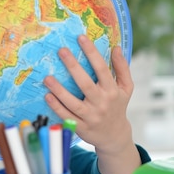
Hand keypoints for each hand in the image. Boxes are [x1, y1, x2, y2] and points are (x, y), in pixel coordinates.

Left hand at [43, 35, 140, 173]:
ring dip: (59, 90)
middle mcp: (102, 103)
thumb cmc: (117, 106)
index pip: (102, 68)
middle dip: (73, 66)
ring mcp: (90, 116)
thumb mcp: (126, 88)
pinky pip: (66, 116)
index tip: (81, 38)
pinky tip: (47, 96)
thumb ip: (122, 68)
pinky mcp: (80, 127)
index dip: (92, 52)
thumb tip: (116, 47)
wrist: (114, 136)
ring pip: (73, 102)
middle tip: (61, 51)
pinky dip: (57, 107)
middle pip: (85, 83)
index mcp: (112, 91)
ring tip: (47, 77)